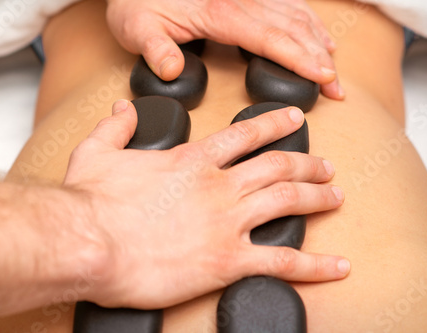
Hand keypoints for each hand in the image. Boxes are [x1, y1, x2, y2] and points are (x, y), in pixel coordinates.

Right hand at [64, 100, 347, 308]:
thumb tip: (122, 110)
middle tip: (324, 165)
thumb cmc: (91, 204)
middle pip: (277, 167)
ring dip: (317, 198)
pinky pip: (283, 261)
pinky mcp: (228, 261)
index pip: (245, 135)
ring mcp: (228, 223)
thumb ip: (115, 128)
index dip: (273, 123)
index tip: (292, 118)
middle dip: (306, 163)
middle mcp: (219, 187)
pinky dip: (314, 264)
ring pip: (288, 202)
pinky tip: (336, 265)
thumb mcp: (96, 153)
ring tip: (335, 196)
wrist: (89, 245)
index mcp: (193, 161)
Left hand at [106, 0, 343, 99]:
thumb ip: (156, 49)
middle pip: (291, 29)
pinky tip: (318, 35)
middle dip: (318, 59)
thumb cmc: (137, 3)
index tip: (323, 77)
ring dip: (318, 42)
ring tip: (334, 68)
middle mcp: (240, 0)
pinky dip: (308, 21)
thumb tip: (172, 70)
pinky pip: (287, 4)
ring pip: (295, 15)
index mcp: (219, 12)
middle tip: (338, 88)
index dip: (300, 59)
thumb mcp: (138, 28)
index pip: (270, 38)